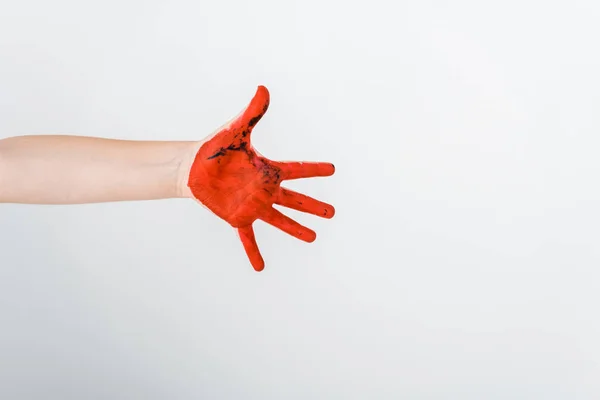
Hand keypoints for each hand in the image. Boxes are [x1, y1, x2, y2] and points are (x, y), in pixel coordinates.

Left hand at [187, 86, 334, 270]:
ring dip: (296, 229)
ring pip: (280, 220)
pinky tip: (260, 268)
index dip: (314, 170)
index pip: (297, 169)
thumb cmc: (214, 148)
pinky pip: (248, 237)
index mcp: (268, 169)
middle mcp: (265, 189)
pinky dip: (253, 252)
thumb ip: (252, 114)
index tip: (332, 169)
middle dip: (314, 207)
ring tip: (313, 237)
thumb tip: (263, 88)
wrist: (192, 167)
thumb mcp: (235, 130)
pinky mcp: (238, 218)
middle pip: (295, 199)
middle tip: (332, 213)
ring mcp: (254, 205)